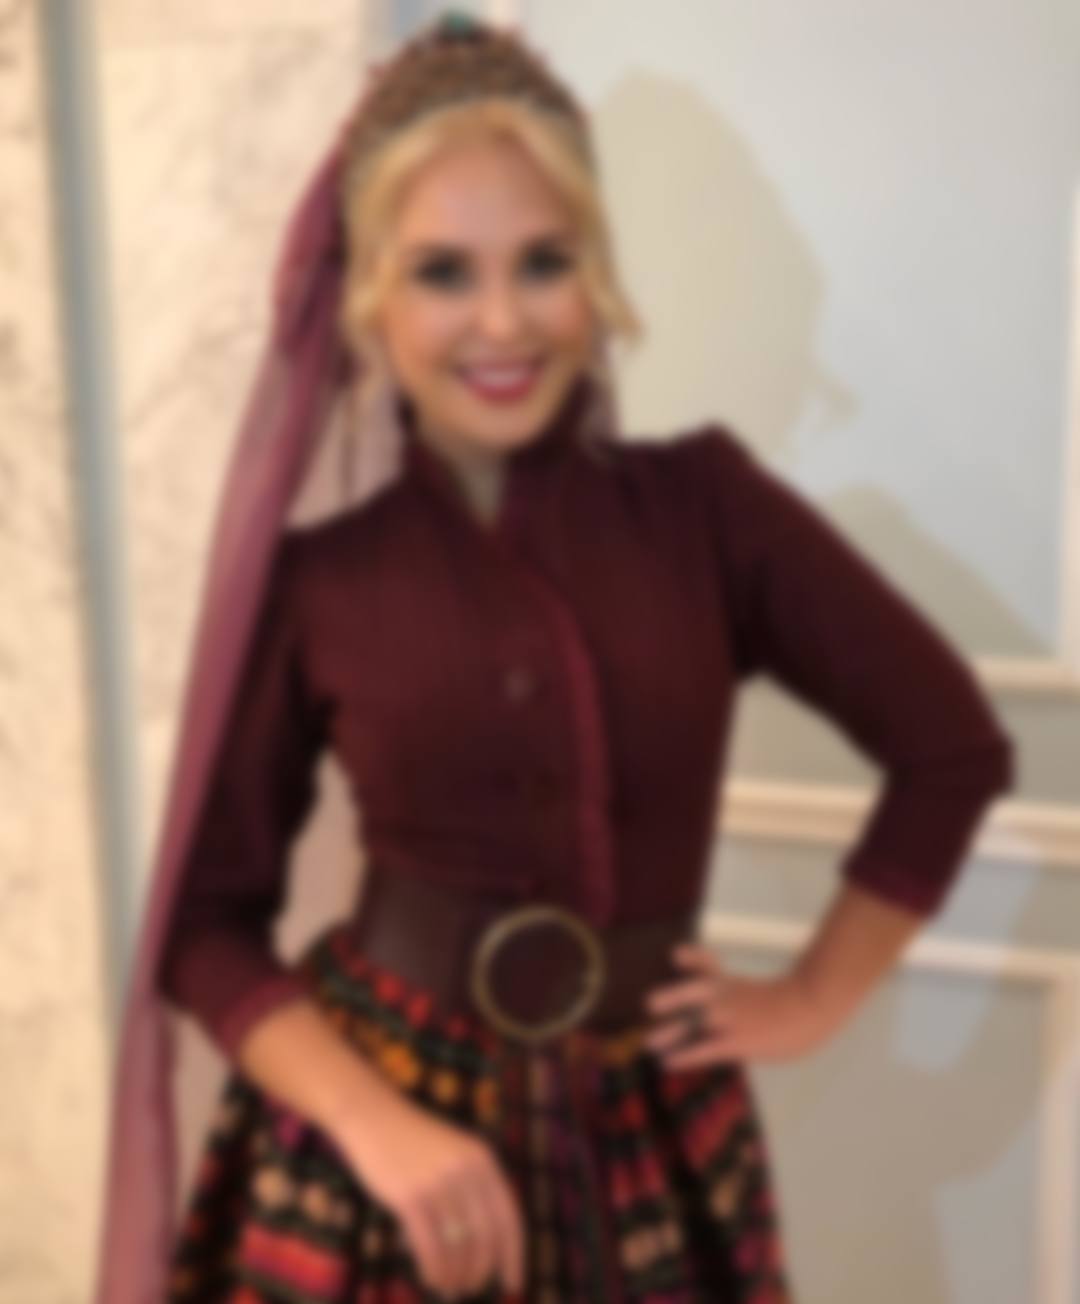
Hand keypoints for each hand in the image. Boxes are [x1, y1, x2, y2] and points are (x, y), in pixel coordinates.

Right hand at [337, 1092, 525, 1299]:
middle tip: (472, 1287)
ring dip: (456, 1274)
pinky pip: (430, 1248)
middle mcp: (466, 1171)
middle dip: (481, 1270)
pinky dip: (434, 1270)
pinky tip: (432, 1278)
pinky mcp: (410, 1197)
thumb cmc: (415, 1143)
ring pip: (458, 1247)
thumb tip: (491, 1245)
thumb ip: (475, 1188)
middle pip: (485, 1238)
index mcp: (483, 1160)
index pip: (509, 1218)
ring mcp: (438, 1183)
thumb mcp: (456, 1154)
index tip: (514, 1283)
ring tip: (450, 1285)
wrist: (374, 1118)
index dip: (513, 1255)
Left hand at [641, 941, 841, 1069]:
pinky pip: (705, 1049)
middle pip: (695, 990)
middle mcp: (727, 996)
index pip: (709, 965)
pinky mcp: (737, 1041)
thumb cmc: (800, 1005)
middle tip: (649, 1002)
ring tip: (650, 1043)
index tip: (676, 955)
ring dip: (671, 1033)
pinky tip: (669, 1063)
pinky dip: (686, 1055)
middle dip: (672, 996)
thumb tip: (739, 1014)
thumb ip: (750, 1000)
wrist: (814, 1005)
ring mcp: (731, 1017)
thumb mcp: (774, 993)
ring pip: (695, 1022)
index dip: (692, 959)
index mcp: (735, 983)